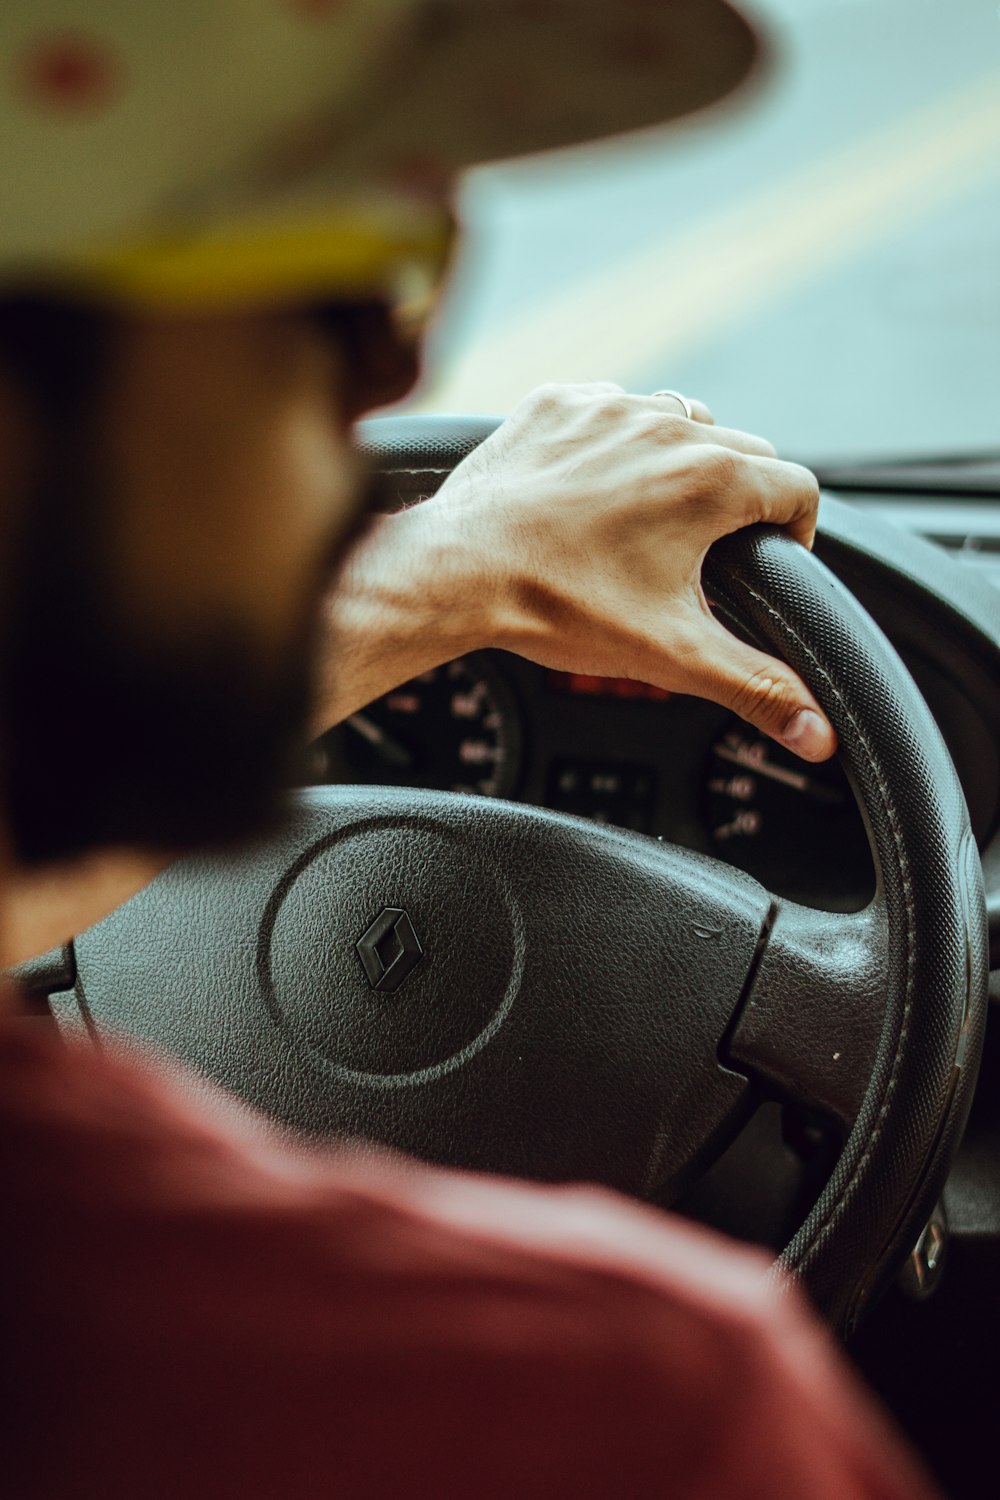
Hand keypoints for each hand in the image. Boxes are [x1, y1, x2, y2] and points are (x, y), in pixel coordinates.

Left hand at [422, 383, 834, 760]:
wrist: (460, 571)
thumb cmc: (558, 607)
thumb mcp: (672, 655)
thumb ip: (755, 688)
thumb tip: (817, 734)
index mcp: (710, 480)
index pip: (798, 489)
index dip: (796, 532)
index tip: (773, 561)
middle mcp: (666, 427)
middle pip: (745, 452)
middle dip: (741, 499)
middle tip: (708, 552)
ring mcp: (609, 408)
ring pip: (679, 421)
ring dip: (681, 462)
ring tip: (653, 520)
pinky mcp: (558, 404)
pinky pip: (611, 410)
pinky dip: (614, 443)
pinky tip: (594, 490)